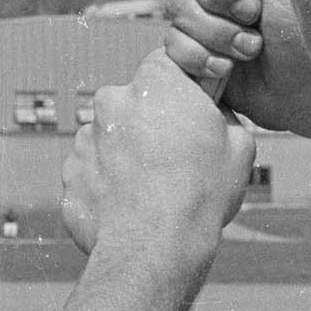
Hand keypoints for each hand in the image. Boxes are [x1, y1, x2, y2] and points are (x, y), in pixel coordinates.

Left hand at [61, 50, 255, 257]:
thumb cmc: (201, 193)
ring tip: (156, 188)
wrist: (155, 248)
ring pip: (112, 137)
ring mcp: (85, 139)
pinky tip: (134, 205)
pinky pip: (94, 171)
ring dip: (129, 153)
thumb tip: (212, 116)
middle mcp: (112, 101)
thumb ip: (222, 117)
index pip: (168, 62)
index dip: (184, 85)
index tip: (194, 107)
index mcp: (156, 83)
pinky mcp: (70, 174)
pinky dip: (110, 183)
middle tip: (180, 155)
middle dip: (154, 122)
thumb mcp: (240, 145)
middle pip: (136, 101)